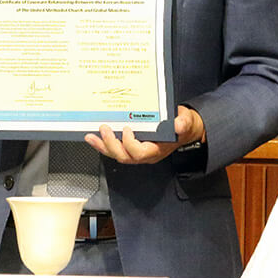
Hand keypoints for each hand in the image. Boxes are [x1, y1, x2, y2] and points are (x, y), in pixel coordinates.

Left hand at [84, 105, 204, 164]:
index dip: (130, 144)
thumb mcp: (187, 122)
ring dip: (102, 146)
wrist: (183, 131)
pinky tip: (95, 137)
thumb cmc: (182, 127)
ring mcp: (137, 152)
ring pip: (117, 154)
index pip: (140, 153)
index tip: (127, 129)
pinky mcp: (131, 146)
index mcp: (156, 150)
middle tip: (104, 129)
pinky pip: (115, 149)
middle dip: (111, 144)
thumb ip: (183, 123)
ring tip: (90, 136)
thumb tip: (178, 124)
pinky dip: (104, 144)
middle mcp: (145, 154)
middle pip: (124, 156)